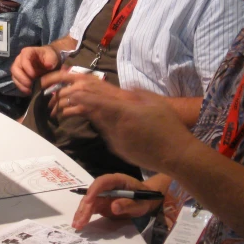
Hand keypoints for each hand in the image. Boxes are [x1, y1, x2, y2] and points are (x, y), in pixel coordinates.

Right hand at [11, 45, 60, 93]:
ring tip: (29, 90)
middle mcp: (20, 59)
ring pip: (14, 76)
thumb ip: (51, 59)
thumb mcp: (52, 56)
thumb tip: (48, 65)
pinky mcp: (19, 75)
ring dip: (21, 84)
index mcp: (28, 52)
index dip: (27, 67)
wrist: (49, 60)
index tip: (33, 76)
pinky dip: (22, 87)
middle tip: (30, 85)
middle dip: (21, 78)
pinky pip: (17, 82)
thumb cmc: (50, 56)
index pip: (24, 59)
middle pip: (15, 68)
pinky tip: (29, 92)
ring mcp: (18, 67)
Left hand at [42, 67, 125, 117]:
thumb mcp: (93, 83)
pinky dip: (64, 114)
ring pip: (62, 102)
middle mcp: (81, 84)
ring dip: (56, 108)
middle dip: (52, 100)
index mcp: (83, 76)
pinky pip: (68, 111)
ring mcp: (83, 96)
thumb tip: (67, 81)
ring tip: (53, 113)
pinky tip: (63, 116)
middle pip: (59, 91)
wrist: (121, 104)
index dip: (48, 79)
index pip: (61, 74)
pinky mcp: (85, 108)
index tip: (40, 84)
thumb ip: (80, 82)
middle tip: (48, 106)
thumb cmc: (109, 93)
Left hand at [49, 69, 195, 172]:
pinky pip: (107, 135)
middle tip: (67, 99)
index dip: (78, 96)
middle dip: (79, 105)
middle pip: (91, 113)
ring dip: (91, 116)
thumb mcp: (155, 102)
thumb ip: (136, 92)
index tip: (67, 91)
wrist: (177, 156)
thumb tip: (125, 87)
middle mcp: (115, 127)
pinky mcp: (119, 150)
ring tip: (83, 109)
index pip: (94, 102)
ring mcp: (116, 141)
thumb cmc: (169, 126)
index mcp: (123, 112)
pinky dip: (104, 127)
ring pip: (98, 125)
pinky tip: (110, 124)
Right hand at [72, 173, 160, 229]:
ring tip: (76, 225)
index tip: (88, 201)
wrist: (145, 200)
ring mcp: (102, 194)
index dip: (94, 190)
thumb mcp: (140, 203)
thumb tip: (114, 207)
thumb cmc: (144, 199)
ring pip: (89, 201)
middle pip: (92, 193)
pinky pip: (91, 208)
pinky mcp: (101, 203)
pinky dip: (84, 215)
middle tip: (80, 220)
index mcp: (117, 180)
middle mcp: (106, 186)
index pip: (102, 182)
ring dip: (82, 212)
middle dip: (85, 206)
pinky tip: (79, 223)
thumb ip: (128, 204)